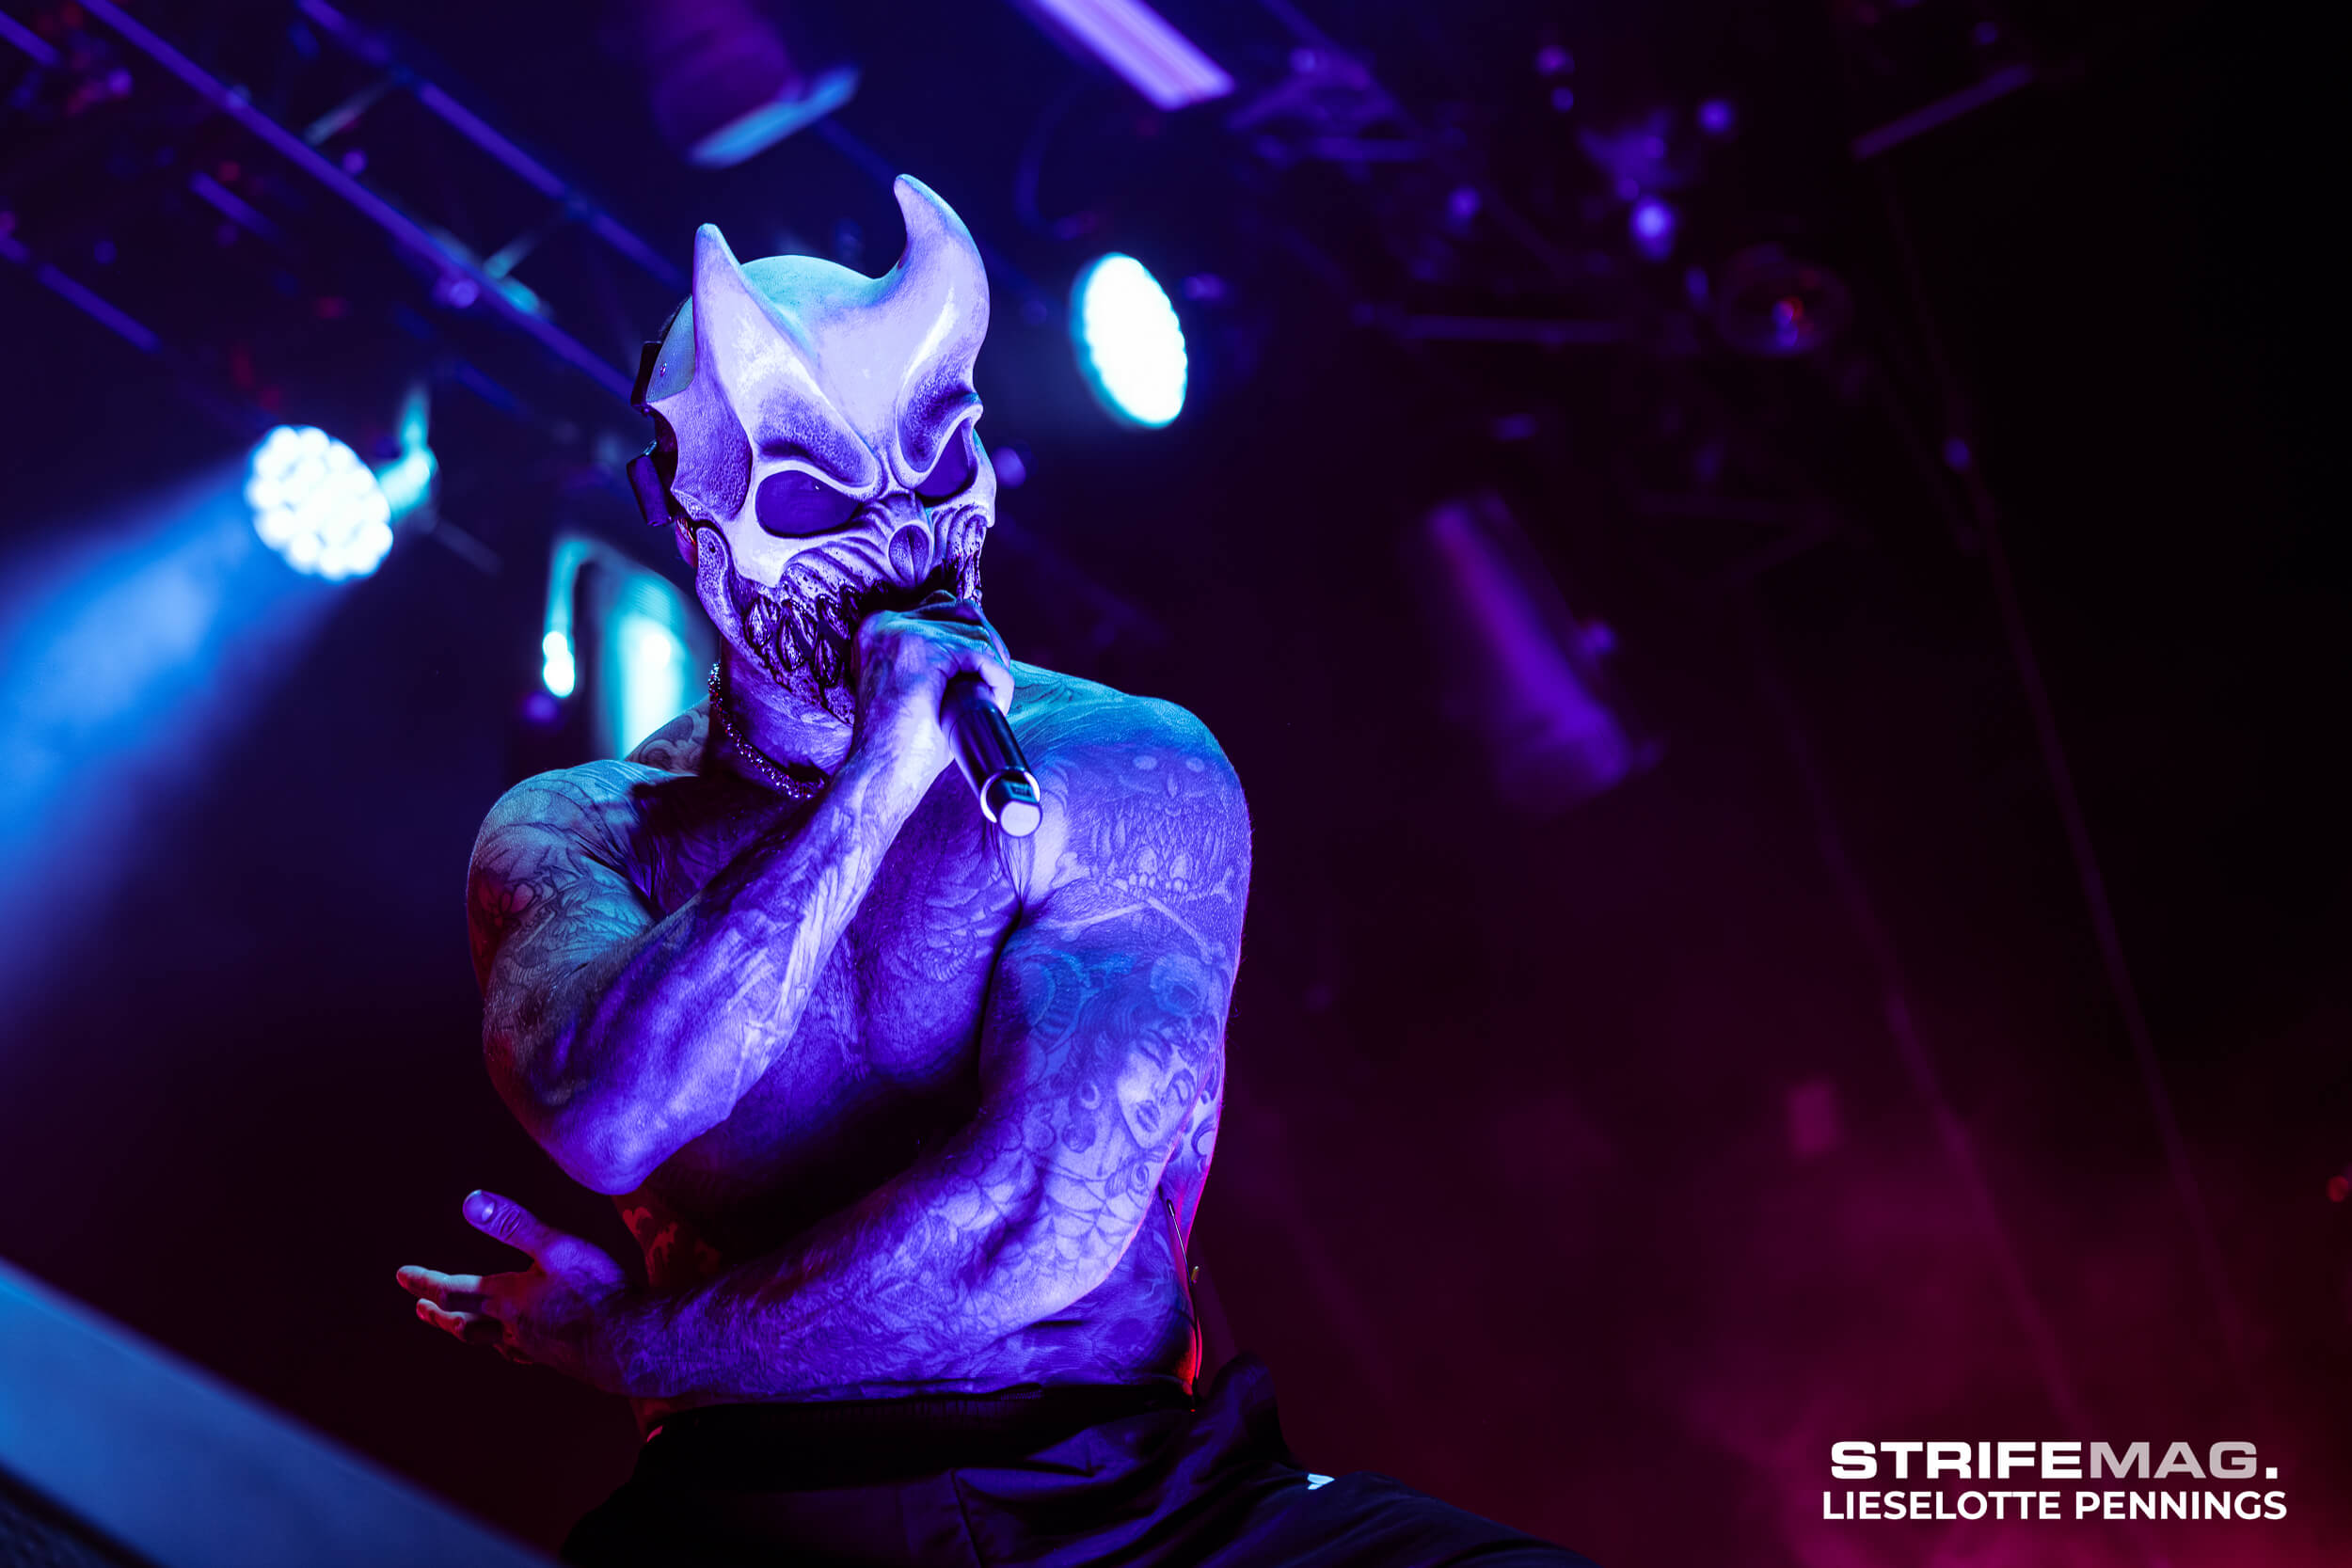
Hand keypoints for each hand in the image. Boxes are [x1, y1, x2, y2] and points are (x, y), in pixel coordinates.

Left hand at [396, 1190, 644, 1394]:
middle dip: (440, 1314)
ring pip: (490, 1343)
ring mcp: (534, 1347)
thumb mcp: (556, 1247)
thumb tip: (470, 1200)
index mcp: (507, 1298)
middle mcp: (512, 1327)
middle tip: (420, 1310)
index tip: (401, 1276)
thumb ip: (514, 1224)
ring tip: (462, 1328)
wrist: (631, 1344)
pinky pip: (520, 1354)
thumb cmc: (596, 1292)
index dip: (425, 1281)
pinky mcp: (558, 1358)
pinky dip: (507, 1348)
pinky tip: (518, 1346)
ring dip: (469, 1333)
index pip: (453, 1289)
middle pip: (464, 1323)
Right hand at [848, 592, 1012, 793]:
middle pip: (962, 611)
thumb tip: (976, 645)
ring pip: (976, 631)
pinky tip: (995, 702)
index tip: (981, 668)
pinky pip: (981, 653)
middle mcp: (885, 623)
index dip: (971, 636)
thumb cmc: (897, 743)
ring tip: (992, 700)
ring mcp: (903, 633)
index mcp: (878, 630)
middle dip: (989, 644)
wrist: (877, 774)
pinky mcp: (924, 651)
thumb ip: (933, 660)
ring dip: (995, 666)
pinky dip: (998, 678)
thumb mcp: (910, 688)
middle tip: (994, 681)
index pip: (939, 606)